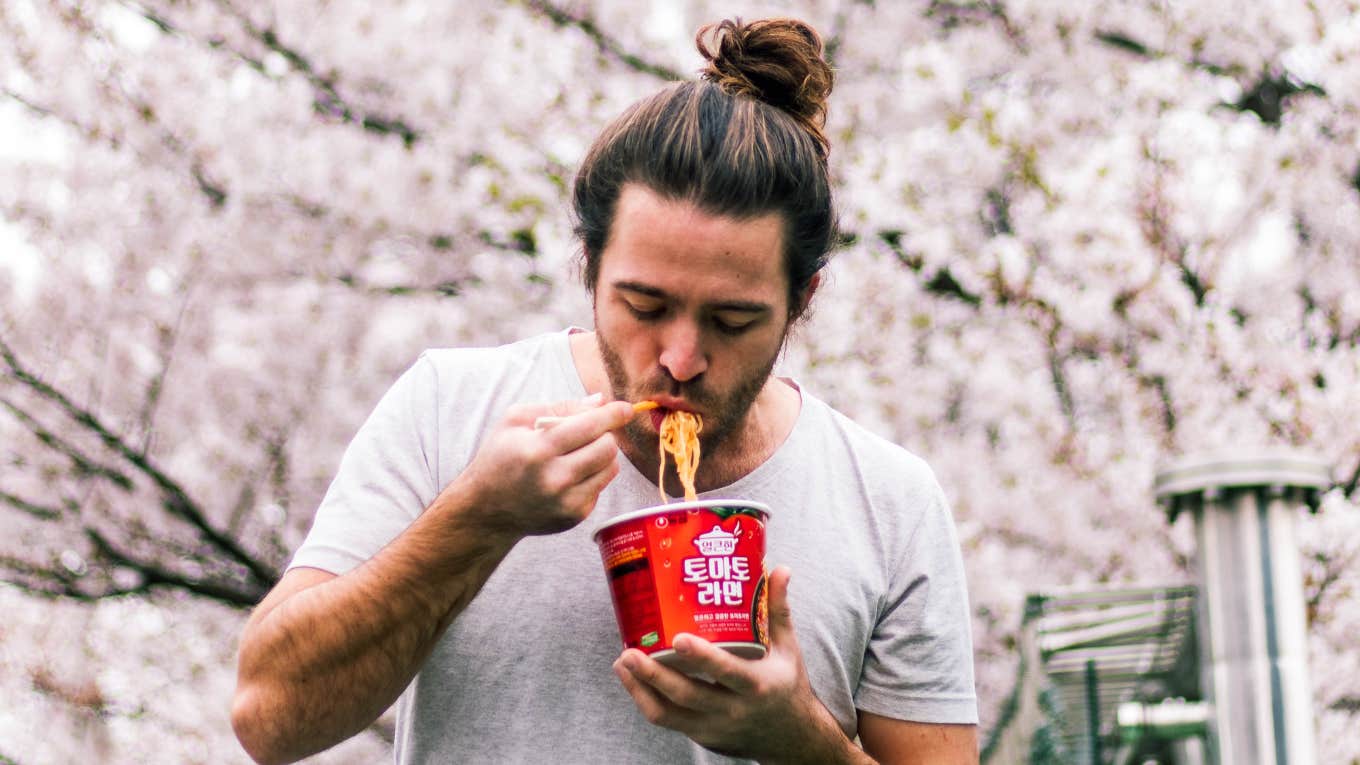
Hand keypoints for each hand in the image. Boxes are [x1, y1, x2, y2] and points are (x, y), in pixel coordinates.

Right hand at [451, 395, 634, 537]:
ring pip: (611, 468)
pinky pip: (601, 486)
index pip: (590, 426)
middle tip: (590, 432)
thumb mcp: (515, 420)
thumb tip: (601, 401)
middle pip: (608, 447)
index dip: (613, 414)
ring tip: (577, 453)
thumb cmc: (499, 457)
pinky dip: (592, 476)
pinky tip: (569, 475)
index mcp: (538, 449)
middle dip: (605, 434)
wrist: (485, 509)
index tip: (626, 409)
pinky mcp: (574, 516)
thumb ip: (559, 407)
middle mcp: (555, 478)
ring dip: (602, 455)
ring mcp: (567, 501)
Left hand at [612, 567, 869, 763]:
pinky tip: (630, 678)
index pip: (727, 672)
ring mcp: (714, 726)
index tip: (677, 639)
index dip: (702, 657)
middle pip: (688, 695)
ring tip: (622, 661)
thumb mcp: (787, 648)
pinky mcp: (701, 736)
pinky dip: (645, 699)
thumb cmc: (785, 683)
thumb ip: (777, 608)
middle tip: (631, 652)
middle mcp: (734, 709)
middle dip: (655, 675)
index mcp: (757, 684)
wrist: (789, 736)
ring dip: (641, 688)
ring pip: (669, 714)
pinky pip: (667, 721)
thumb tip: (779, 568)